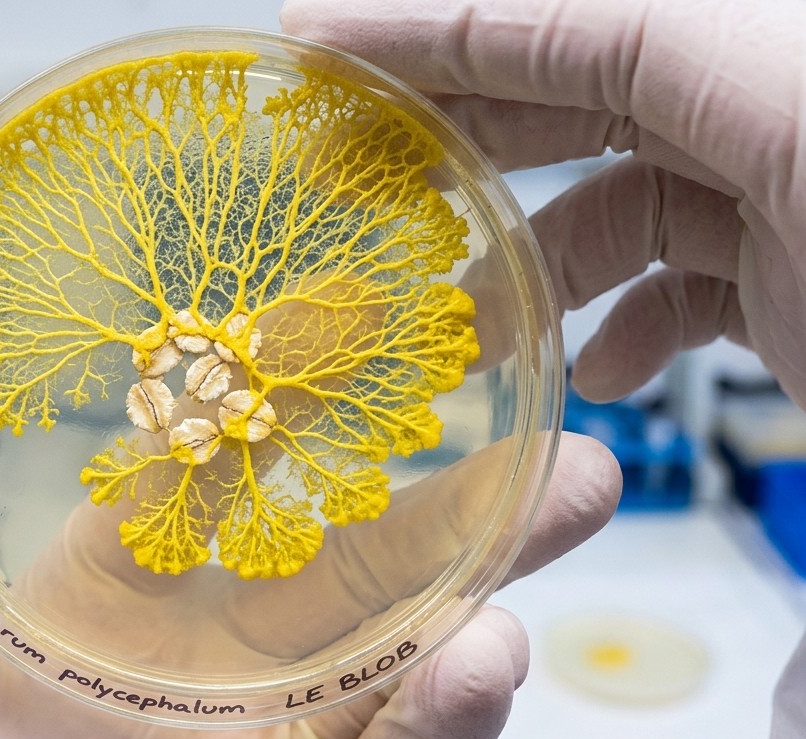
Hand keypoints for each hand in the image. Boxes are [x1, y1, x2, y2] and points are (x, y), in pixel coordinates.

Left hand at [0, 306, 618, 738]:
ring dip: (469, 601)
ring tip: (546, 504)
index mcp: (80, 632)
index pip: (204, 501)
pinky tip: (481, 660)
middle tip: (535, 421)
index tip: (347, 333)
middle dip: (445, 503)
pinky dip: (438, 729)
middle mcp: (181, 701)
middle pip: (337, 580)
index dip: (278, 414)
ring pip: (389, 680)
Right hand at [281, 0, 805, 406]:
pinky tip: (598, 369)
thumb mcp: (789, 117)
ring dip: (530, 265)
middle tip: (355, 175)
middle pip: (571, 94)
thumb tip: (497, 81)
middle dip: (454, 139)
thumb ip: (640, 54)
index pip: (554, 21)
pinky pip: (681, 280)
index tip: (316, 47)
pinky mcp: (790, 273)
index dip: (424, 30)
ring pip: (618, 203)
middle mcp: (757, 103)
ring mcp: (774, 190)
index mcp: (755, 48)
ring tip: (472, 331)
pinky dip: (624, 322)